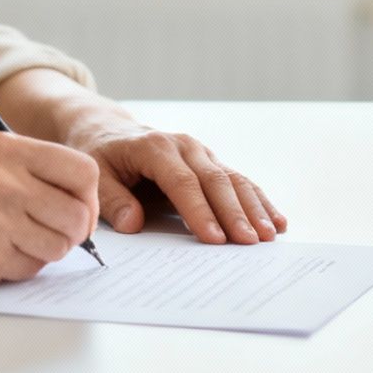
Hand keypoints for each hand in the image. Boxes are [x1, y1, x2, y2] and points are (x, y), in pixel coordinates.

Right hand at [0, 131, 99, 286]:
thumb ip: (30, 170)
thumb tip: (84, 199)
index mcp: (7, 149)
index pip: (84, 171)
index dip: (88, 196)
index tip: (78, 208)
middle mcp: (5, 181)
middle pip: (79, 214)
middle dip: (75, 231)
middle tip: (55, 234)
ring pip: (60, 245)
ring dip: (47, 251)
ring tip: (17, 242)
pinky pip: (31, 268)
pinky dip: (21, 266)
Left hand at [71, 117, 287, 244]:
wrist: (108, 130)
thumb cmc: (102, 156)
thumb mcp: (96, 174)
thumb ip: (112, 199)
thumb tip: (134, 224)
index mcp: (156, 148)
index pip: (182, 183)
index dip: (199, 211)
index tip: (214, 239)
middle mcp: (186, 147)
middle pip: (215, 181)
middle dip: (235, 214)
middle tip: (250, 242)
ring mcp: (202, 153)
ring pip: (234, 180)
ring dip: (254, 208)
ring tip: (269, 235)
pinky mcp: (212, 163)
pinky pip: (239, 182)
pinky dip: (259, 201)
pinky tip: (276, 220)